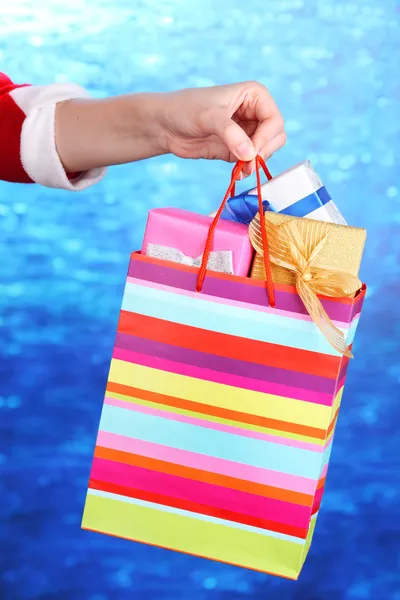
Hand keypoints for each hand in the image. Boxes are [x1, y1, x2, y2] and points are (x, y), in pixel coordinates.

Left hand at [160, 82, 285, 176]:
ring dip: (256, 163)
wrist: (166, 126)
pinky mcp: (238, 149)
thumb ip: (230, 133)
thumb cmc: (185, 110)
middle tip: (247, 163)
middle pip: (275, 137)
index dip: (266, 138)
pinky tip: (237, 173)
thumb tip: (250, 155)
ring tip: (241, 169)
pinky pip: (252, 162)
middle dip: (263, 151)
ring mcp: (247, 132)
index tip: (251, 152)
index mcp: (254, 96)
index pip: (274, 120)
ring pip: (266, 151)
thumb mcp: (209, 116)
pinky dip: (248, 169)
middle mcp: (255, 113)